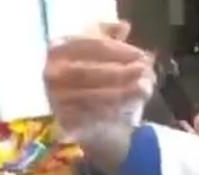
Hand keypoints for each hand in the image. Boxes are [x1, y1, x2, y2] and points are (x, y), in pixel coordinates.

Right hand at [44, 20, 153, 168]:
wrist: (92, 122)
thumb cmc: (97, 81)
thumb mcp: (102, 53)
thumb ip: (110, 36)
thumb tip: (123, 27)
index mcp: (58, 49)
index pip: (91, 45)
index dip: (119, 50)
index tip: (142, 55)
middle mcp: (52, 73)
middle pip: (90, 71)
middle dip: (121, 71)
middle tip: (146, 72)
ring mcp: (57, 100)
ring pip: (93, 95)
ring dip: (122, 92)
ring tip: (144, 87)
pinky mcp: (68, 123)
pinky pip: (94, 117)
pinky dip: (115, 111)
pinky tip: (133, 106)